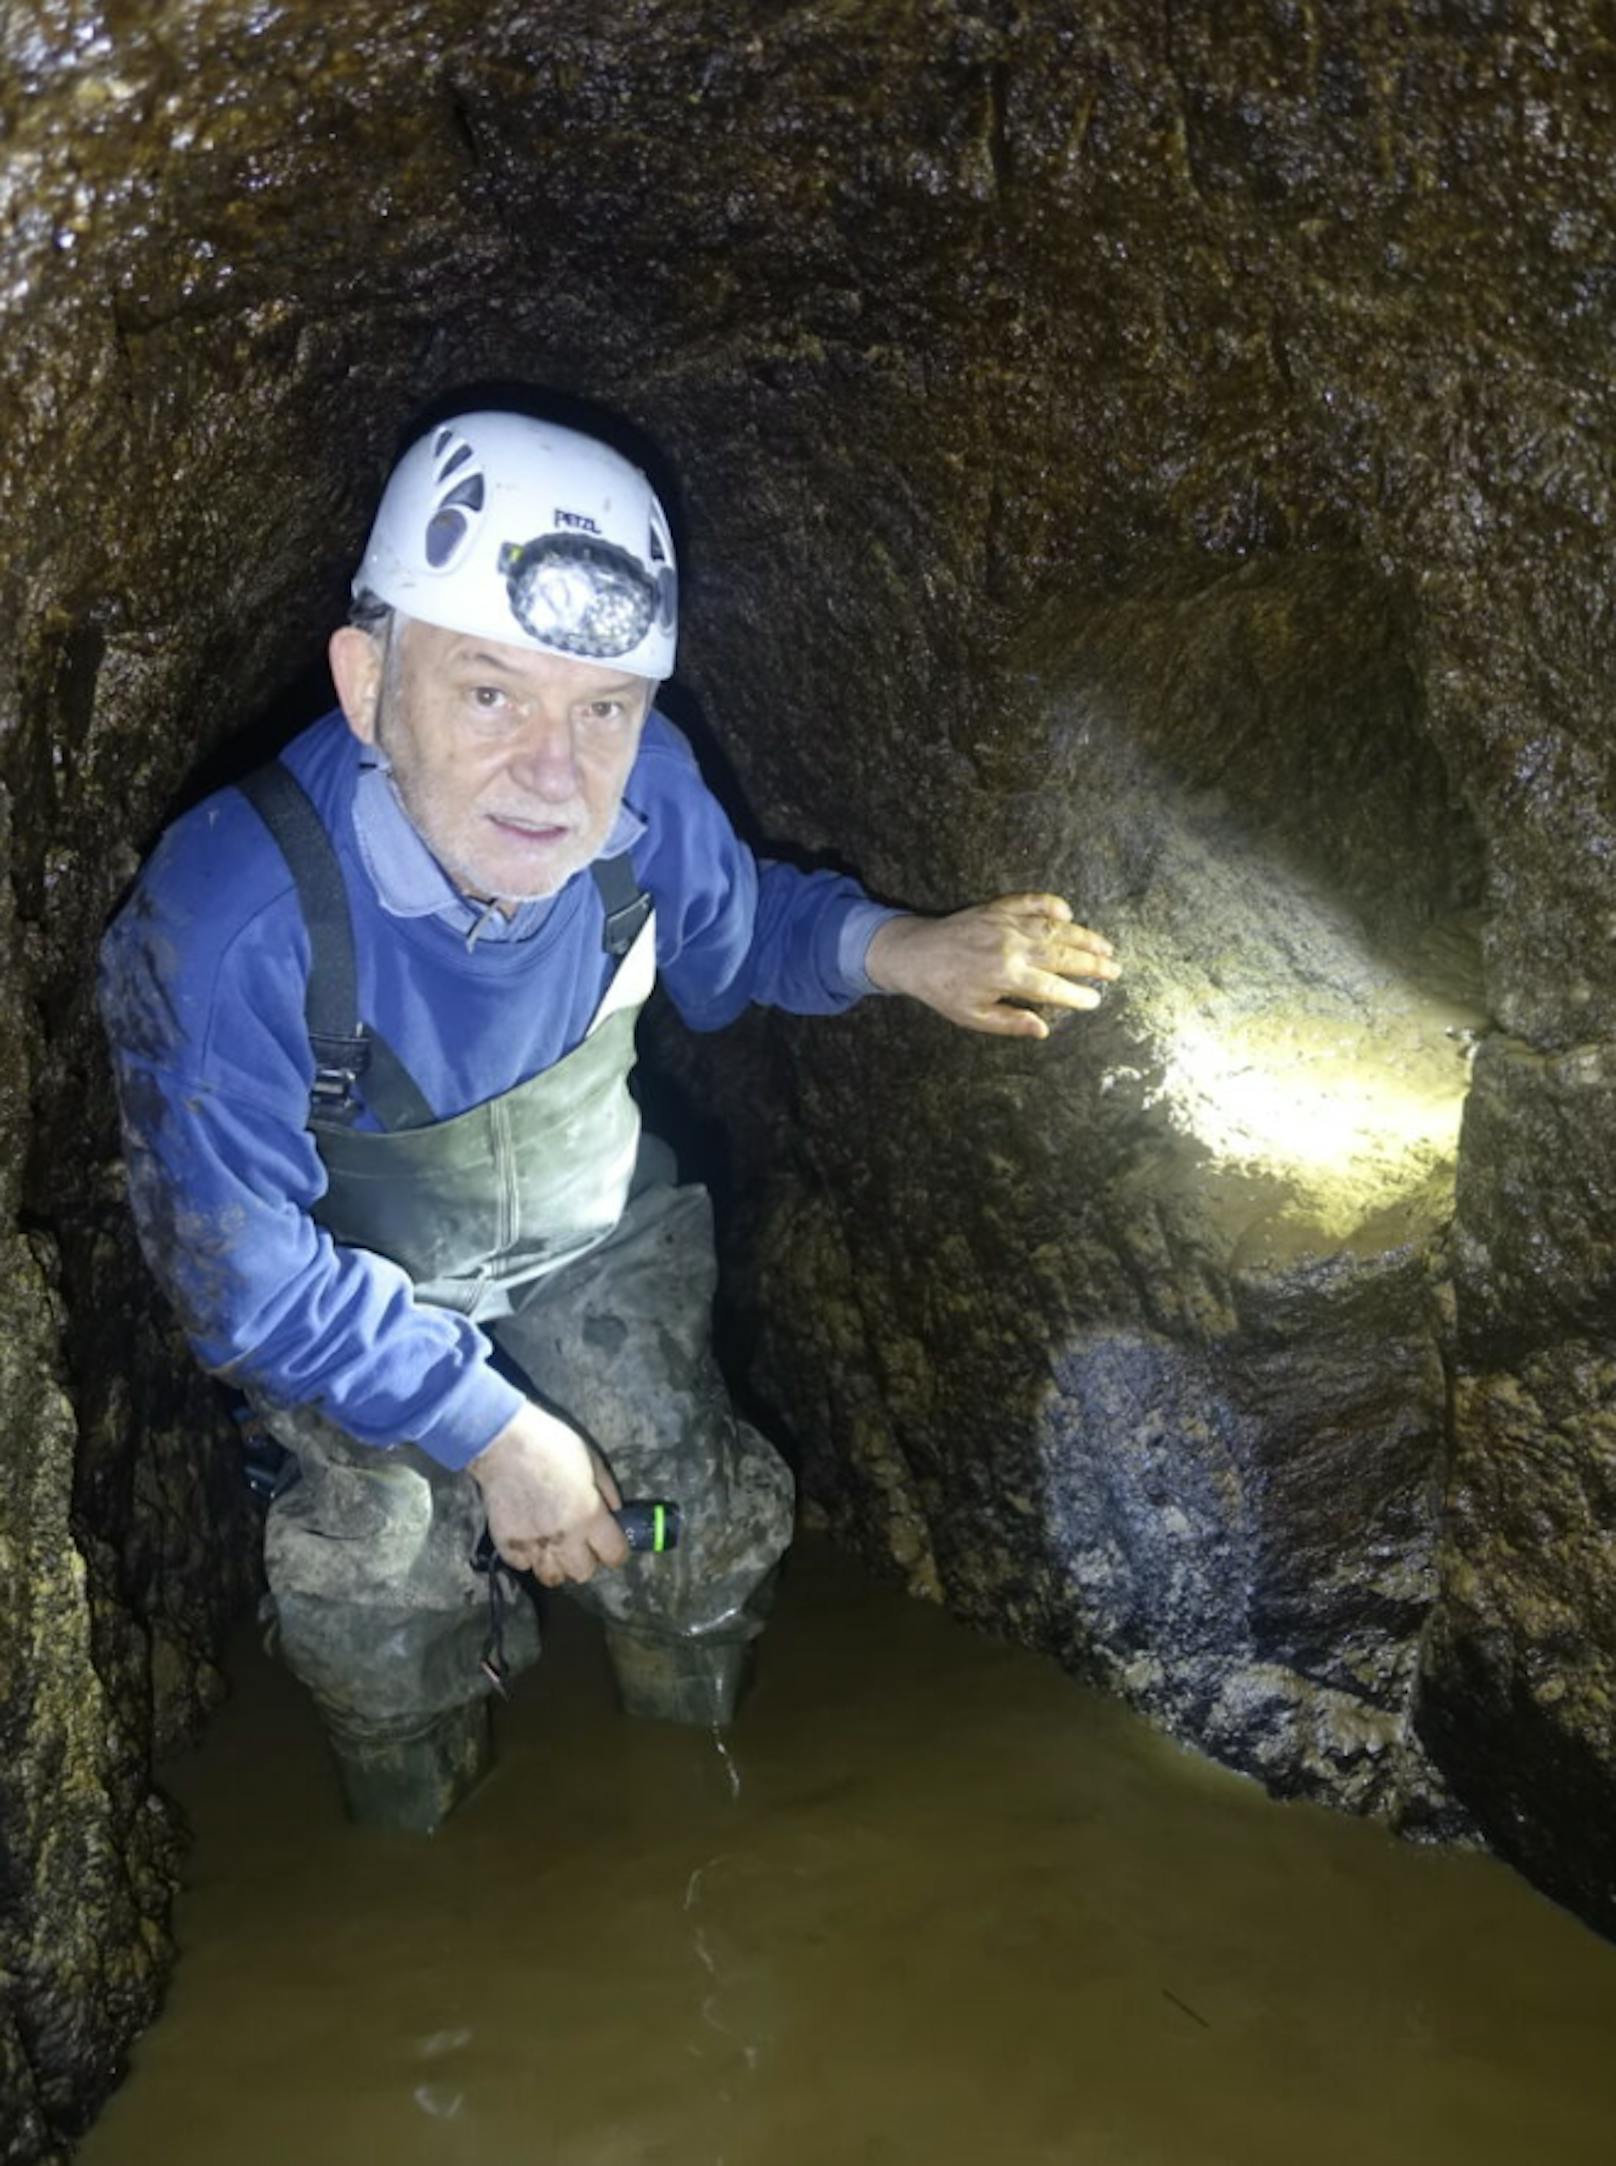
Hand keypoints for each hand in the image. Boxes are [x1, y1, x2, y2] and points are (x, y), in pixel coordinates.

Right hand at [468, 1403, 627, 1585]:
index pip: (614, 1555)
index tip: (610, 1543)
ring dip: (557, 1564)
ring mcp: (533, 1544)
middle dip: (585, 1559)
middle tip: (579, 1541)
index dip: (616, 1550)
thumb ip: (607, 1492)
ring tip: (553, 1544)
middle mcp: (563, 1537)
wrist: (504, 1442)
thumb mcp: (592, 1461)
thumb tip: (616, 1516)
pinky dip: (527, 1556)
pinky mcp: (506, 1544)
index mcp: (589, 1516)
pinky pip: (522, 1566)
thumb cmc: (553, 1444)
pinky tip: (528, 1537)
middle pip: (583, 1573)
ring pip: (552, 1577)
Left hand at [866, 892, 1117, 1039]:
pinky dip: (1051, 904)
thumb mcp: (972, 1017)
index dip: (1077, 995)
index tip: (1095, 1000)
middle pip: (1063, 954)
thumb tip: (1043, 1030)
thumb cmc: (943, 990)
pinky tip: (1068, 912)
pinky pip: (1030, 901)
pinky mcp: (996, 908)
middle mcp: (1011, 946)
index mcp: (1006, 976)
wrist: (913, 953)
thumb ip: (1010, 1023)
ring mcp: (1005, 923)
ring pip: (1054, 928)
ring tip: (1106, 946)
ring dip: (1083, 936)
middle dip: (1093, 964)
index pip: (1053, 987)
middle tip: (1116, 971)